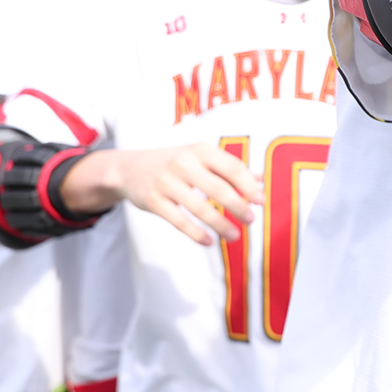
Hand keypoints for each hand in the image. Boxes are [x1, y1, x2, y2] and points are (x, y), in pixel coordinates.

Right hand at [62, 144, 262, 245]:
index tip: (261, 201)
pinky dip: (195, 233)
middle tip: (251, 220)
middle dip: (238, 206)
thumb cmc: (175, 163)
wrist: (128, 168)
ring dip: (220, 224)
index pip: (231, 167)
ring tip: (235, 236)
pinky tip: (209, 241)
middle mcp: (183, 163)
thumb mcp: (201, 157)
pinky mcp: (153, 201)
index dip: (248, 185)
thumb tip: (262, 180)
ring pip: (199, 208)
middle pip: (218, 188)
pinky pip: (178, 220)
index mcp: (200, 150)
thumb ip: (230, 168)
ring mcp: (166, 182)